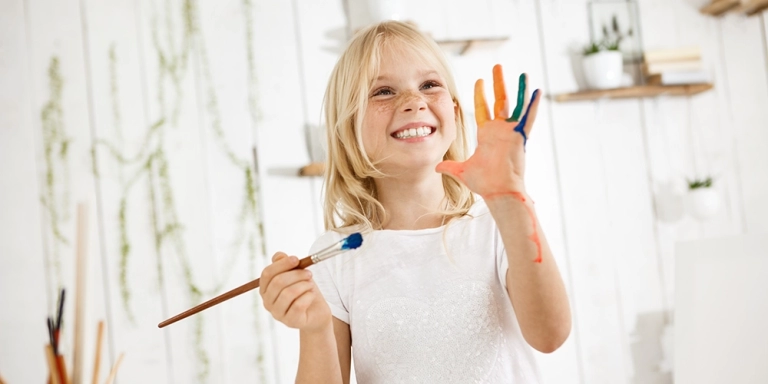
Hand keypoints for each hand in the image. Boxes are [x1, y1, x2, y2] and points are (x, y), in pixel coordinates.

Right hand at [260, 252, 330, 331]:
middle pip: (277, 282)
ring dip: (303, 285)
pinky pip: (298, 305)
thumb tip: (278, 256)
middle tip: (309, 273)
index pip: (267, 274)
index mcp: (266, 289)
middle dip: (296, 274)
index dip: (282, 264)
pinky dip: (308, 296)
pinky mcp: (290, 322)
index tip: (296, 259)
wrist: (316, 312)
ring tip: (310, 285)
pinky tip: (311, 296)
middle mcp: (268, 302)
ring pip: (288, 293)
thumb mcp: (296, 274)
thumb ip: (285, 264)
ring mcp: (277, 314)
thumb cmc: (304, 291)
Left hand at [436, 65, 540, 196]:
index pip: (483, 108)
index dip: (481, 94)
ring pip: (516, 105)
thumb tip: (436, 167)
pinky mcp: (520, 137)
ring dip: (519, 89)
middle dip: (498, 83)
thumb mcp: (462, 171)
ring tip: (522, 74)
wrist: (498, 191)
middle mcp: (499, 130)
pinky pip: (528, 118)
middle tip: (497, 66)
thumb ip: (450, 166)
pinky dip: (533, 105)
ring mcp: (511, 132)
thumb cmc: (485, 183)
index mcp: (487, 134)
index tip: (480, 80)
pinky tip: (537, 91)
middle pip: (499, 100)